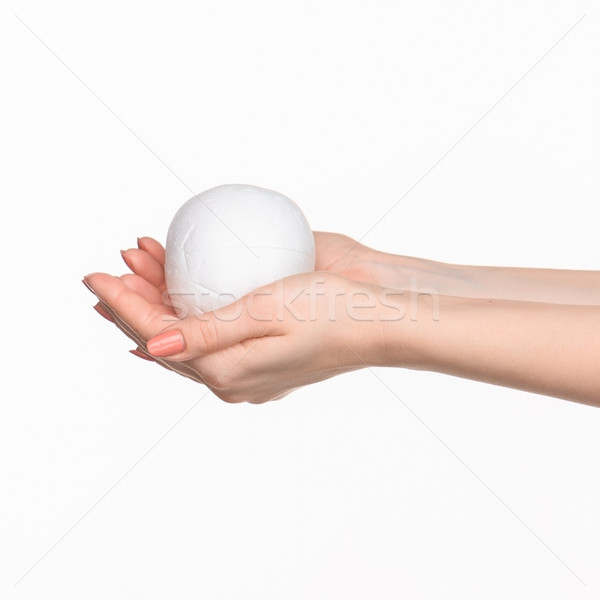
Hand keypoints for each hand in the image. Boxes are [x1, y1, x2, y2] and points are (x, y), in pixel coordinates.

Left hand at [84, 236, 397, 402]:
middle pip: (167, 339)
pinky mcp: (263, 354)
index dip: (122, 306)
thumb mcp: (266, 314)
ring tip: (142, 265)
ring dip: (162, 301)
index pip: (157, 337)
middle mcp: (232, 377)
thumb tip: (151, 343)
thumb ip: (206, 332)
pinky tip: (181, 292)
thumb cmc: (332, 313)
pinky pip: (213, 333)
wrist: (381, 323)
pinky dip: (191, 309)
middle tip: (111, 270)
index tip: (95, 277)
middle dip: (134, 304)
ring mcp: (248, 368)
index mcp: (227, 373)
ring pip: (189, 335)